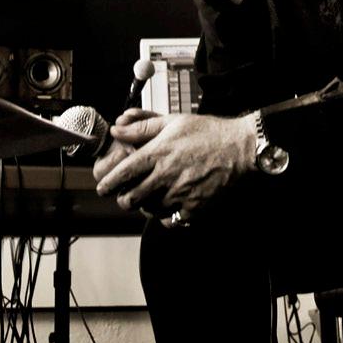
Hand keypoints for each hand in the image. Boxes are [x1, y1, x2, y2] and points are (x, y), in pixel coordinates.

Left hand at [94, 113, 255, 221]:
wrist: (239, 147)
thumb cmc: (207, 132)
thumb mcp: (173, 121)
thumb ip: (142, 126)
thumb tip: (118, 128)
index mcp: (158, 153)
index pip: (123, 173)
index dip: (108, 183)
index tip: (103, 188)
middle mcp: (166, 175)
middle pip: (131, 198)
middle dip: (123, 200)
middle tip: (125, 197)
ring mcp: (181, 193)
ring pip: (149, 210)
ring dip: (144, 206)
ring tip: (148, 199)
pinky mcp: (195, 206)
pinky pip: (171, 220)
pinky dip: (165, 217)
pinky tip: (167, 207)